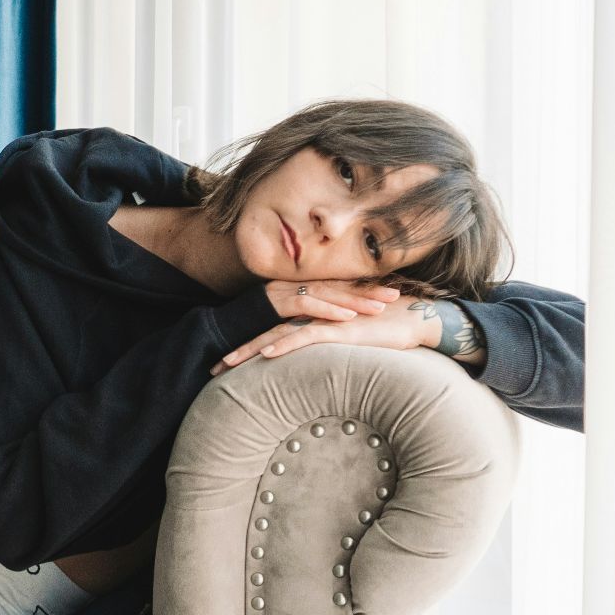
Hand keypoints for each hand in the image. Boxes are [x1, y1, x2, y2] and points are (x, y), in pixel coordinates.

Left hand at [213, 295, 436, 375]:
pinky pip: (306, 336)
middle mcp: (312, 319)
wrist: (414, 320)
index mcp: (312, 323)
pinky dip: (285, 344)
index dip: (247, 350)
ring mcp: (324, 322)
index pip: (272, 334)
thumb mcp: (348, 349)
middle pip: (266, 333)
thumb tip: (315, 378)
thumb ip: (328, 357)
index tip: (225, 369)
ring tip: (226, 364)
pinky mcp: (339, 329)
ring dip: (251, 349)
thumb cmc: (384, 335)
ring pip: (278, 334)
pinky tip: (267, 354)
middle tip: (212, 370)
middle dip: (238, 352)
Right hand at [263, 279, 400, 322]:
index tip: (391, 292)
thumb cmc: (253, 329)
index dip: (363, 287)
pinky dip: (327, 310)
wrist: (218, 328)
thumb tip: (336, 330)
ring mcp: (282, 291)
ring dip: (353, 300)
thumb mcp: (286, 323)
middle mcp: (293, 284)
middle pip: (336, 285)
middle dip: (367, 290)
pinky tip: (347, 317)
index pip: (337, 285)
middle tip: (396, 296)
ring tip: (378, 307)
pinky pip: (304, 305)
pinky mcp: (272, 303)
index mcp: (299, 286)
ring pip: (325, 292)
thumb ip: (309, 321)